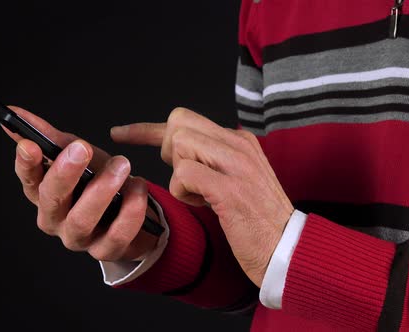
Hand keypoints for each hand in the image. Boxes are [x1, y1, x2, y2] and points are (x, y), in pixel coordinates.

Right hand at [1, 106, 158, 261]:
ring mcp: (80, 238)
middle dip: (65, 172)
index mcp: (45, 195)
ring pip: (81, 219)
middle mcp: (56, 219)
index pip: (29, 180)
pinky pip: (117, 234)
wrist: (133, 212)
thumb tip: (17, 113)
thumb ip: (50, 137)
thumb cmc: (99, 182)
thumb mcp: (78, 156)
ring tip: (122, 165)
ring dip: (101, 190)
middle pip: (51, 199)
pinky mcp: (107, 250)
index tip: (30, 144)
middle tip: (81, 147)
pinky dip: (130, 210)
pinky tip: (139, 187)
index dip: (27, 163)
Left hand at [110, 107, 294, 286]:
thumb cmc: (257, 220)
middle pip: (179, 123)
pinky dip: (184, 192)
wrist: (287, 248)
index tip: (121, 133)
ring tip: (203, 195)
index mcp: (240, 140)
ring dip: (179, 174)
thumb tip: (175, 148)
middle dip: (167, 151)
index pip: (186, 118)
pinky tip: (206, 204)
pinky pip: (184, 173)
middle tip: (187, 180)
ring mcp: (236, 163)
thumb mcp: (237, 178)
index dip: (147, 128)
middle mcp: (239, 144)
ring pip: (180, 144)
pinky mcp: (229, 187)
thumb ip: (211, 158)